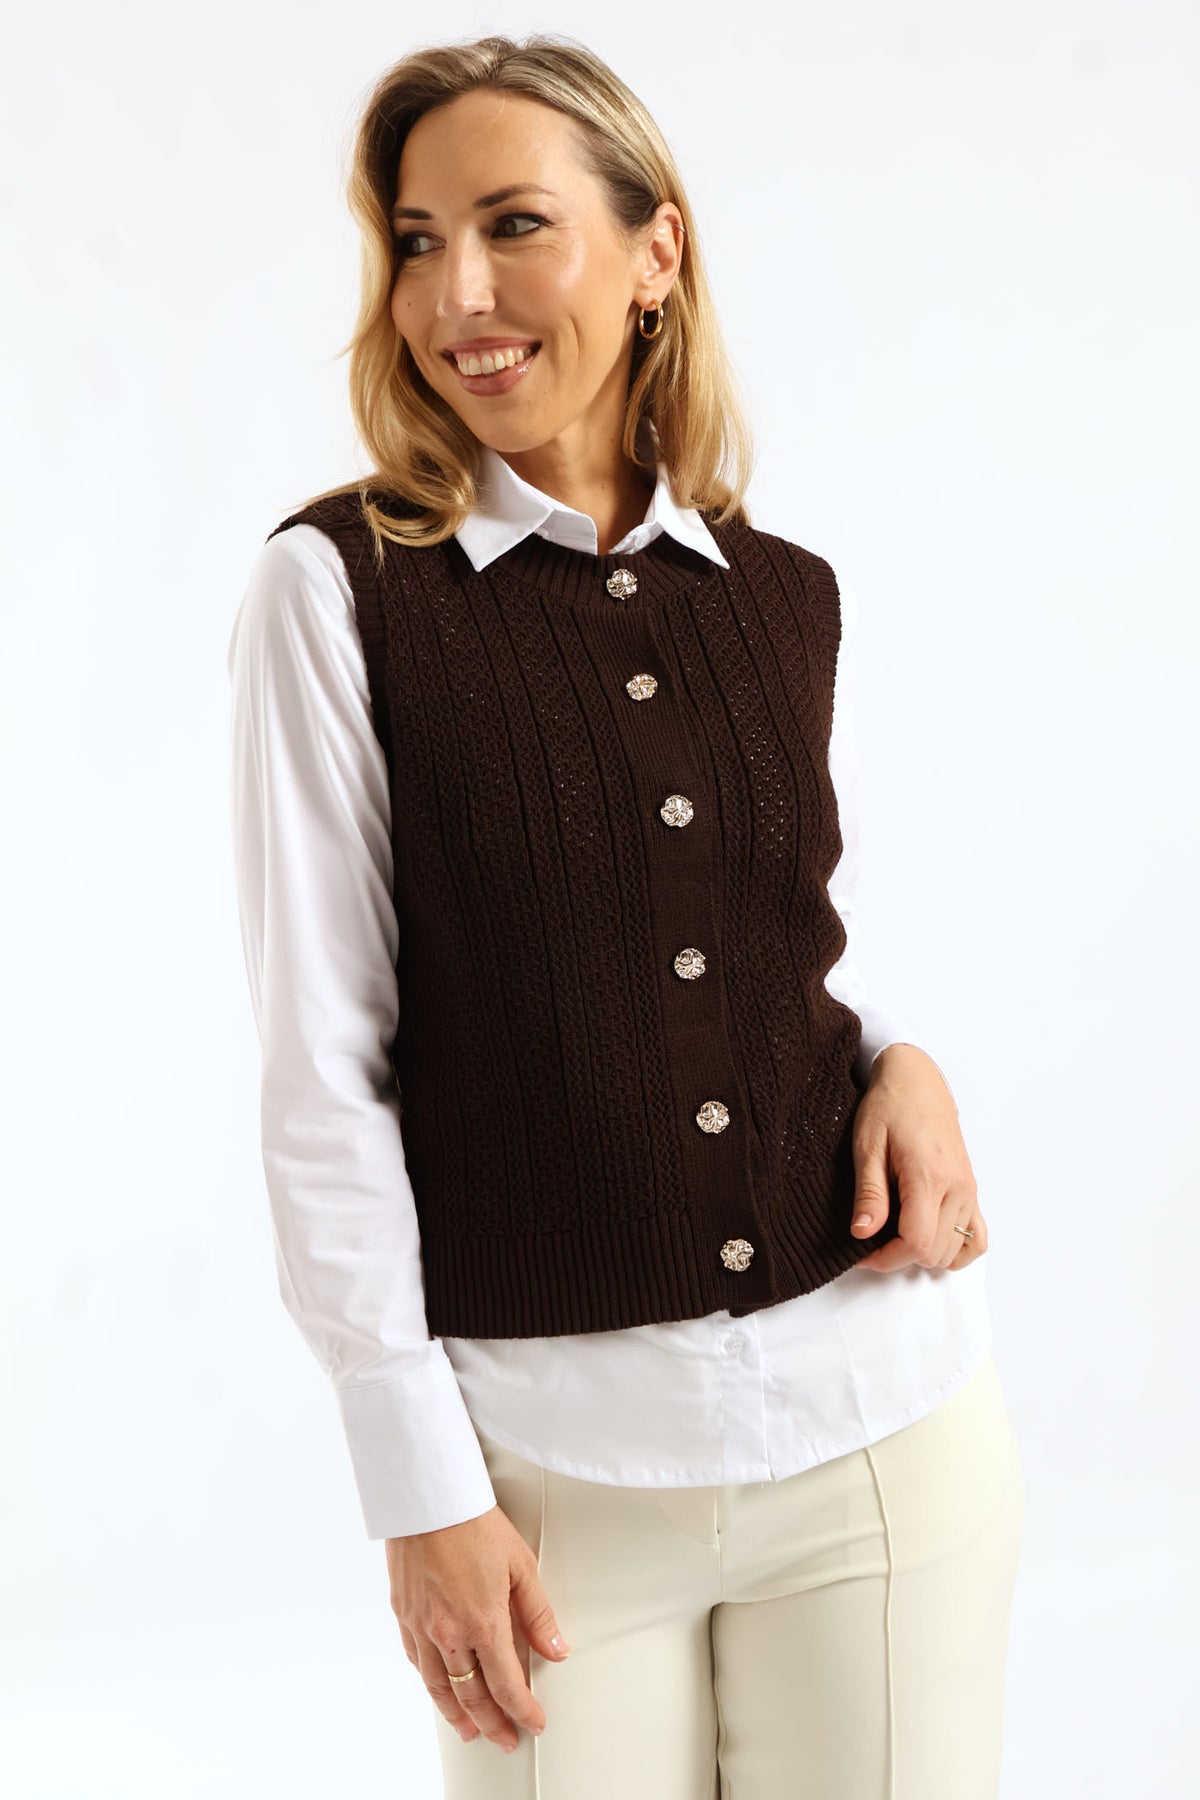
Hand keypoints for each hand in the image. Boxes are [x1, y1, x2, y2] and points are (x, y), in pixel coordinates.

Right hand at [387, 1504, 571, 1752]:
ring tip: (469, 1731)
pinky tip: (438, 1688)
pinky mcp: (403, 1613)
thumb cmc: (474, 1523)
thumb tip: (557, 1650)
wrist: (428, 1497)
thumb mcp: (521, 1565)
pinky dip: (430, 1682)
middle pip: (472, 1695)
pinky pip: (416, 1661)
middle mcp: (449, 1632)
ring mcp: (422, 1625)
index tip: (534, 1722)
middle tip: (505, 1739)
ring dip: (456, 1714)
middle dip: (492, 1723)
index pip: (506, 1685)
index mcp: (483, 1621)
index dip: (523, 1710)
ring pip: (439, 1687)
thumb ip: (538, 1614)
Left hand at [849, 1044, 987, 1271]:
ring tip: (894, 1233)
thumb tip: (863, 1234)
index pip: (917, 1244)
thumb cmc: (889, 1106)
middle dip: (899, 1256)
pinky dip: (956, 1248)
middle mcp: (957, 1187)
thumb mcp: (868, 1147)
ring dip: (923, 1252)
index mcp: (929, 1176)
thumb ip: (869, 1193)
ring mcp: (968, 1189)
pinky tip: (931, 1239)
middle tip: (872, 1240)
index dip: (886, 1258)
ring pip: (954, 1249)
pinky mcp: (971, 1188)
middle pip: (934, 1252)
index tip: (861, 1252)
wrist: (916, 1080)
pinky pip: (977, 1237)